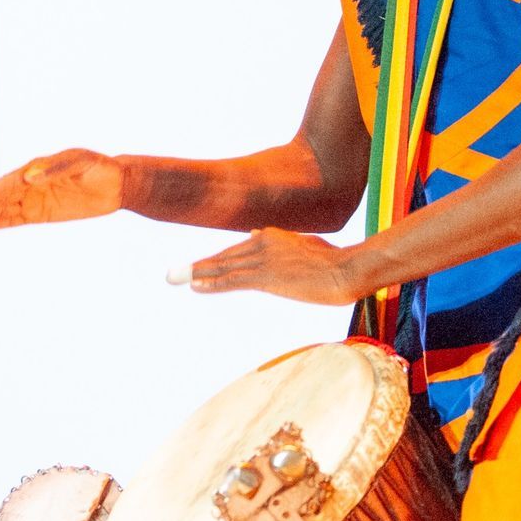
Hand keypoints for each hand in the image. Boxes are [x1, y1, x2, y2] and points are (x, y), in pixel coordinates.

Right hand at [0, 148, 123, 228]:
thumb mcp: (82, 163)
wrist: (116, 183)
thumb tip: (31, 178)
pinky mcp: (40, 213)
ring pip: (4, 208)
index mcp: (37, 167)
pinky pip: (15, 219)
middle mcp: (30, 183)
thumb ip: (56, 169)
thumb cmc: (98, 167)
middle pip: (1, 195)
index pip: (10, 182)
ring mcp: (34, 199)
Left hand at [182, 228, 362, 304]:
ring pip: (223, 267)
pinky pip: (232, 280)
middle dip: (197, 267)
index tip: (198, 268)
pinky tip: (196, 286)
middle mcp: (262, 243)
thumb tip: (255, 234)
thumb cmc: (334, 260)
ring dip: (197, 274)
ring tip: (174, 278)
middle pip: (223, 257)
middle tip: (172, 274)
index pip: (236, 250)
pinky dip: (212, 283)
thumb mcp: (303, 243)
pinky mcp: (267, 276)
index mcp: (271, 236)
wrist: (348, 269)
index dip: (216, 261)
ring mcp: (263, 260)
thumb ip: (279, 240)